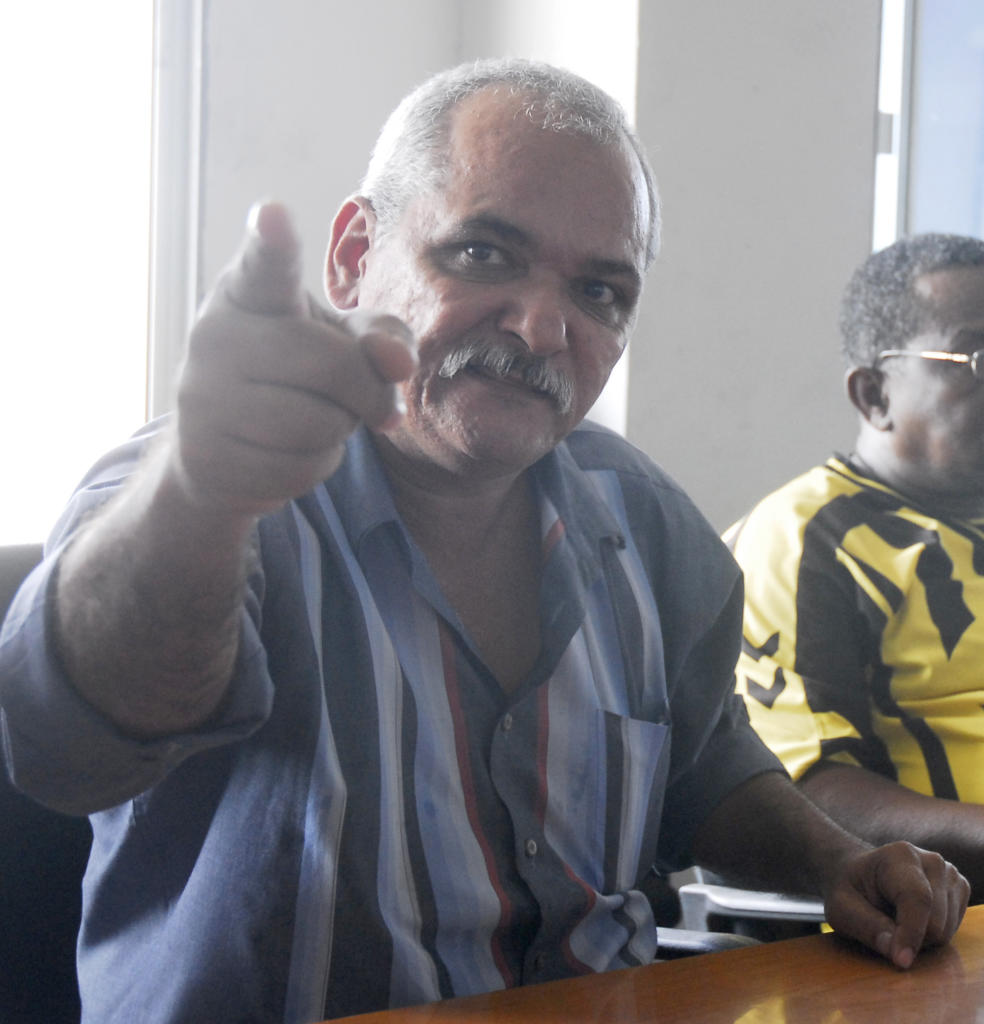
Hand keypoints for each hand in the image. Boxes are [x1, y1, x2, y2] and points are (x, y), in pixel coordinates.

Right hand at [171, 200, 416, 518]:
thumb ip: (382, 338)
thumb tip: (400, 362)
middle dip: (365, 391)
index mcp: (250, 291)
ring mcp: (203, 397)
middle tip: (360, 397)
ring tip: (312, 416)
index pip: (265, 265)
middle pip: (332, 366)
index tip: (275, 214)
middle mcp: (215, 335)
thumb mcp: (343, 342)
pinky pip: (298, 467)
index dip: (272, 241)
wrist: (221, 446)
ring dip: (338, 429)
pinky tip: (289, 449)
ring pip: (318, 423)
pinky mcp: (206, 455)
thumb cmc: (294, 374)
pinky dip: (315, 463)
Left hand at [823, 841, 968, 968]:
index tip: (900, 960)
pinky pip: (953, 930)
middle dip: (911, 939)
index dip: (911, 933)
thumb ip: (867, 927)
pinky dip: (932, 935)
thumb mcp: (842, 907)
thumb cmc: (849, 889)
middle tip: (883, 927)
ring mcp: (950, 875)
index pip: (917, 899)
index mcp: (899, 856)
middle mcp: (932, 861)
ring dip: (921, 938)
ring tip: (895, 919)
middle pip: (936, 922)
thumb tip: (896, 953)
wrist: (860, 874)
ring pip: (947, 931)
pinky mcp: (959, 890)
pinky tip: (912, 918)